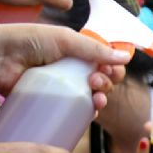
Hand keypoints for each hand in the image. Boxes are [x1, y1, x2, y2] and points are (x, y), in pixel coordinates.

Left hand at [0, 24, 130, 109]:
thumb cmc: (26, 41)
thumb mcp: (64, 39)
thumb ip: (95, 48)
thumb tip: (126, 56)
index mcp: (77, 52)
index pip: (105, 62)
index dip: (113, 68)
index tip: (111, 70)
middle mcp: (73, 70)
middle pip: (103, 81)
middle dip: (108, 82)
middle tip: (96, 80)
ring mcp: (63, 88)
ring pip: (93, 97)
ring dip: (103, 98)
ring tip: (96, 97)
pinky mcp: (52, 103)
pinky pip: (77, 112)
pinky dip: (89, 113)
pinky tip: (91, 111)